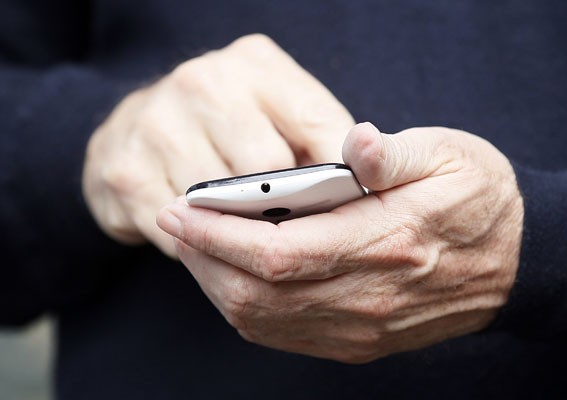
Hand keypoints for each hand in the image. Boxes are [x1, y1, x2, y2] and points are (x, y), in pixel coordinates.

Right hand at [82, 34, 352, 255]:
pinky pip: (184, 234)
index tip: (355, 215)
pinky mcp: (126, 171)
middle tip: (299, 234)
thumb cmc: (228, 126)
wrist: (139, 127)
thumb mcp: (277, 112)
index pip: (319, 128)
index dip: (343, 181)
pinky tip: (209, 238)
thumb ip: (321, 139)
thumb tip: (361, 184)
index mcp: (256, 64)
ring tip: (252, 237)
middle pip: (270, 172)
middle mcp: (204, 82)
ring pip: (226, 208)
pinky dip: (203, 247)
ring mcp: (158, 124)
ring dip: (243, 233)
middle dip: (288, 211)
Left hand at [157, 122, 523, 362]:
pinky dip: (246, 307)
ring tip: (196, 246)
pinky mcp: (360, 341)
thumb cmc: (480, 201)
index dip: (219, 234)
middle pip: (258, 294)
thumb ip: (395, 153)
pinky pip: (284, 334)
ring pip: (263, 320)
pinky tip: (234, 277)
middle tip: (175, 222)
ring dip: (217, 284)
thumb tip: (354, 142)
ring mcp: (362, 327)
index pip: (279, 252)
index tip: (181, 208)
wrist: (516, 263)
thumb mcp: (450, 157)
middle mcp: (368, 296)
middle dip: (203, 258)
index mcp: (386, 242)